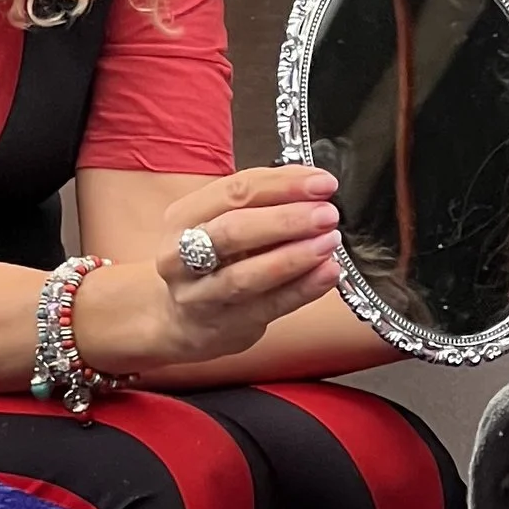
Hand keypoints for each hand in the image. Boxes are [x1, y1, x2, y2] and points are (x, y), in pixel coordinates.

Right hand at [88, 166, 342, 370]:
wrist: (179, 318)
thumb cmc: (212, 258)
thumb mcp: (222, 221)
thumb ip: (263, 202)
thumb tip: (315, 187)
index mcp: (184, 216)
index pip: (235, 191)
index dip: (282, 185)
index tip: (323, 183)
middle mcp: (182, 255)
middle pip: (233, 231)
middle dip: (285, 220)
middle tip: (327, 214)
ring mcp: (201, 296)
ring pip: (246, 275)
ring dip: (293, 257)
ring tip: (329, 242)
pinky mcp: (227, 325)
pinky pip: (268, 306)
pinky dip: (302, 289)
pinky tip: (328, 273)